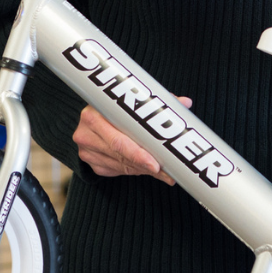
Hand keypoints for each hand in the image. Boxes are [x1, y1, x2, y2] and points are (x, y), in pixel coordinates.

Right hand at [72, 97, 192, 184]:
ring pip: (122, 165)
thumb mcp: (128, 99)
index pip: (118, 140)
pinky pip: (118, 170)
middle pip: (121, 155)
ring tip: (165, 173)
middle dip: (147, 165)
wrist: (90, 114)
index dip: (139, 153)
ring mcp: (88, 151)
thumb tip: (184, 102)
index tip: (157, 163)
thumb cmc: (113, 104)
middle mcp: (86, 134)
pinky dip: (135, 170)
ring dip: (145, 170)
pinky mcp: (92, 163)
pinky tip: (148, 169)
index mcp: (94, 114)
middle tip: (167, 172)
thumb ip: (155, 101)